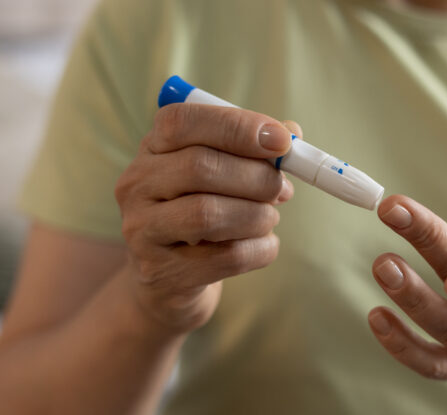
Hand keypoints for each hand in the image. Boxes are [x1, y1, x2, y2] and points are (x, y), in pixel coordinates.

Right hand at [115, 104, 300, 332]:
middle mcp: (136, 185)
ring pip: (208, 214)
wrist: (171, 278)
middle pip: (200, 167)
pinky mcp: (159, 272)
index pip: (182, 122)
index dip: (237, 127)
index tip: (283, 141)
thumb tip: (292, 130)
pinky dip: (261, 249)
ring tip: (269, 218)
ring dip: (258, 215)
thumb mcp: (224, 172)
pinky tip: (264, 244)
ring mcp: (141, 230)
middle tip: (284, 189)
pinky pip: (226, 256)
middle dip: (258, 177)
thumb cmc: (206, 210)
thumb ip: (256, 148)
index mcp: (153, 148)